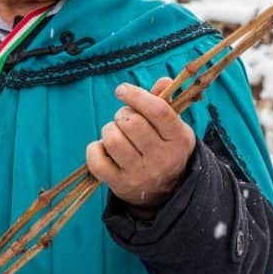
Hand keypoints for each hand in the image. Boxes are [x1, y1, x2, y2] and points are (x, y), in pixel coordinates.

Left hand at [86, 77, 195, 209]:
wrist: (166, 192)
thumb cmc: (166, 149)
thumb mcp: (173, 128)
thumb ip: (165, 103)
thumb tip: (163, 81)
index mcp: (178, 140)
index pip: (158, 111)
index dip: (137, 95)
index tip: (122, 90)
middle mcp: (161, 158)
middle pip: (132, 123)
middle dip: (122, 114)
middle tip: (124, 119)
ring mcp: (140, 174)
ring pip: (113, 139)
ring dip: (109, 130)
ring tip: (116, 134)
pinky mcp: (120, 184)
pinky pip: (96, 160)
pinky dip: (95, 149)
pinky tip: (103, 148)